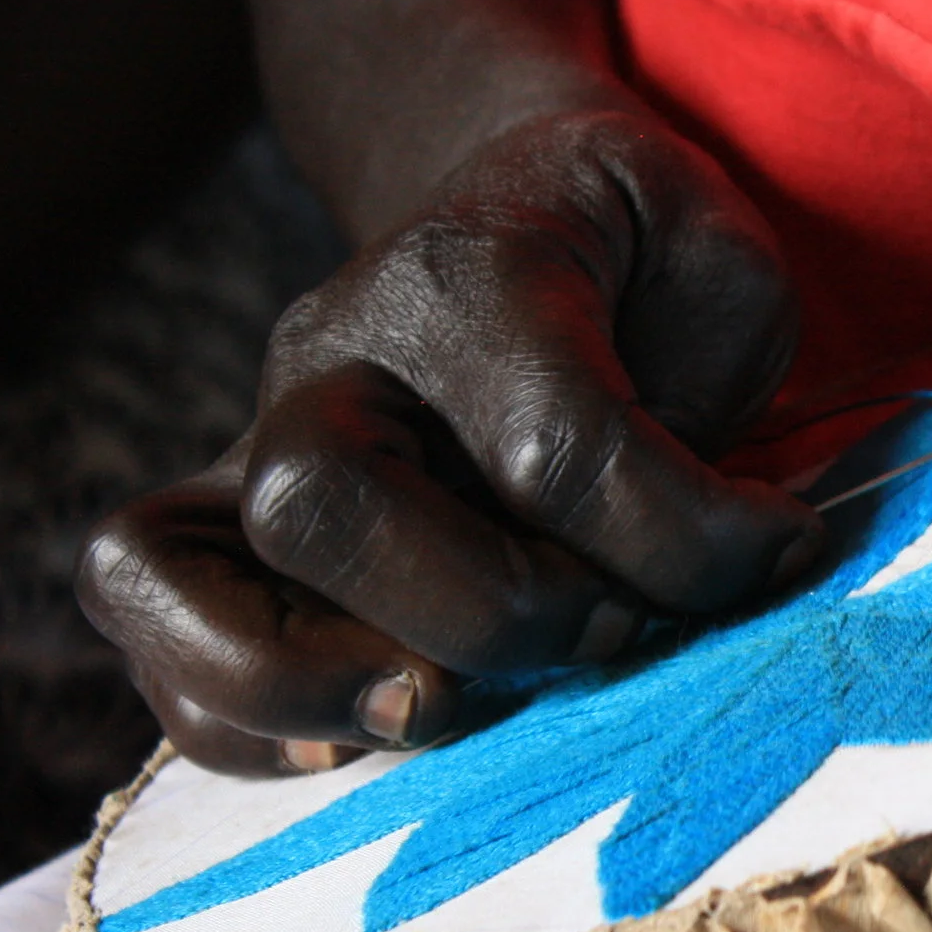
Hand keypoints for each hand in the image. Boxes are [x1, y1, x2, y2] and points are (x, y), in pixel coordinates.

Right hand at [77, 103, 821, 775]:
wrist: (517, 194)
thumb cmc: (637, 255)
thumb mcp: (725, 273)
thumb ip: (714, 407)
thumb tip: (698, 567)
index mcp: (472, 272)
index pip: (553, 446)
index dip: (685, 538)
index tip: (775, 546)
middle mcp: (335, 351)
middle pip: (324, 505)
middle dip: (491, 614)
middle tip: (610, 628)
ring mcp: (257, 434)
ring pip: (177, 570)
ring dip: (323, 683)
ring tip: (457, 710)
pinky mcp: (226, 518)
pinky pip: (157, 634)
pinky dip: (241, 721)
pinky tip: (372, 737)